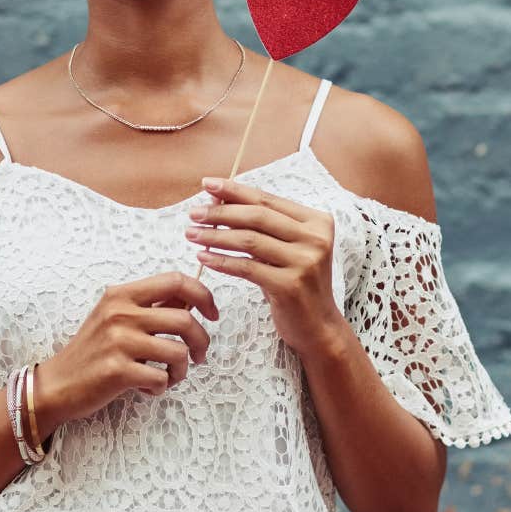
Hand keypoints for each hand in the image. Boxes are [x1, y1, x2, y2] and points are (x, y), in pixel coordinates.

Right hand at [42, 270, 218, 421]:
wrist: (57, 383)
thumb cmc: (93, 351)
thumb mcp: (116, 318)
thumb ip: (151, 307)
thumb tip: (192, 299)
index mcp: (122, 295)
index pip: (176, 281)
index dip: (203, 296)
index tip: (212, 315)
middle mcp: (120, 313)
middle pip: (185, 319)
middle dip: (202, 342)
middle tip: (199, 356)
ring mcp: (118, 341)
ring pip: (178, 352)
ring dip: (182, 370)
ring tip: (168, 376)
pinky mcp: (118, 370)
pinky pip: (161, 378)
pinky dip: (160, 387)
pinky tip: (145, 387)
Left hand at [184, 176, 344, 359]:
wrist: (318, 327)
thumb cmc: (295, 283)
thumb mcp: (284, 249)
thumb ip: (259, 225)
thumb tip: (216, 198)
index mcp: (317, 222)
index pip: (268, 199)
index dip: (235, 191)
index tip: (207, 184)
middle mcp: (316, 238)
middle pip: (257, 216)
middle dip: (221, 212)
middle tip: (194, 213)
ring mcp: (306, 262)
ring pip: (250, 240)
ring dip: (216, 235)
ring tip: (192, 234)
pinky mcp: (291, 285)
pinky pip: (247, 268)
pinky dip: (221, 261)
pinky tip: (203, 258)